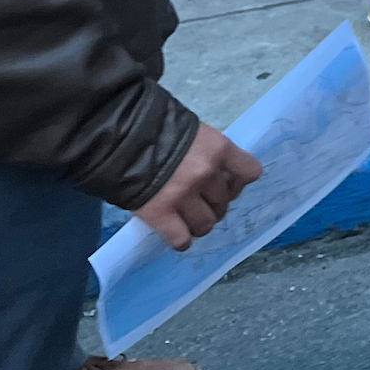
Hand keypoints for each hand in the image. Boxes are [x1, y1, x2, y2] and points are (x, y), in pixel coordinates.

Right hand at [135, 122, 260, 251]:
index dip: (238, 182)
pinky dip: (181, 240)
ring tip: (190, 220)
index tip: (226, 183)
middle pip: (224, 202)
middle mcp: (206, 173)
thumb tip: (218, 175)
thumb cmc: (157, 128)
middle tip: (201, 204)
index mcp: (218, 149)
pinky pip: (181, 239)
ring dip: (200, 225)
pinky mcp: (160, 214)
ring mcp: (183, 195)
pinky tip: (177, 235)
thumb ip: (209, 153)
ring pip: (206, 224)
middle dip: (215, 205)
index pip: (250, 172)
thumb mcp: (194, 132)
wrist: (118, 135)